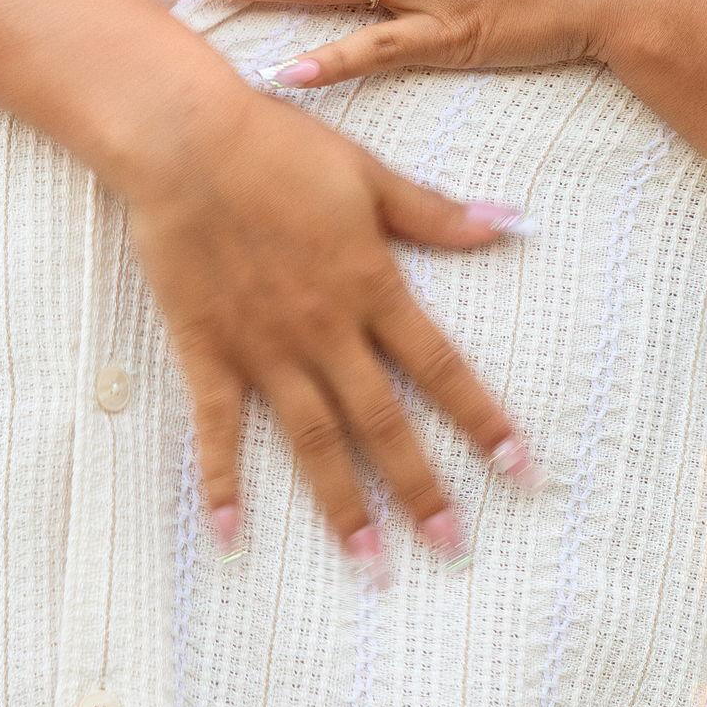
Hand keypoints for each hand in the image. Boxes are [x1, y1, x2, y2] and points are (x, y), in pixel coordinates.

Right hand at [111, 76, 540, 576]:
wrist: (188, 144)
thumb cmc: (280, 148)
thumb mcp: (369, 174)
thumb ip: (434, 214)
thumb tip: (508, 223)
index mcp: (370, 286)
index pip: (440, 367)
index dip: (483, 418)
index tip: (519, 468)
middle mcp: (325, 331)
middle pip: (382, 422)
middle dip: (421, 488)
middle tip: (451, 545)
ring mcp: (265, 348)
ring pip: (313, 440)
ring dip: (343, 504)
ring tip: (368, 561)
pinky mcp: (208, 351)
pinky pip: (217, 429)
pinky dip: (222, 482)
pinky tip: (228, 535)